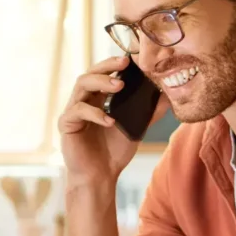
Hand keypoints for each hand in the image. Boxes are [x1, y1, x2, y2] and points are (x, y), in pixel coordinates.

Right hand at [58, 55, 169, 186]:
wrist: (100, 177)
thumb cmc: (115, 153)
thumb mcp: (136, 129)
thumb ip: (149, 112)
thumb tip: (168, 96)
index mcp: (98, 99)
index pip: (103, 73)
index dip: (114, 64)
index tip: (132, 59)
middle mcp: (84, 101)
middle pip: (90, 73)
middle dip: (107, 65)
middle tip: (124, 63)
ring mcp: (73, 111)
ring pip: (81, 85)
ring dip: (101, 82)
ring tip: (119, 86)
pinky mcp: (66, 124)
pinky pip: (78, 111)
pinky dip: (96, 113)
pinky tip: (110, 120)